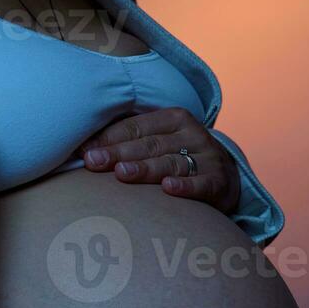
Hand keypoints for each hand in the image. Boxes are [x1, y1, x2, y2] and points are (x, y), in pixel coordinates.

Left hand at [79, 107, 240, 214]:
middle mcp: (192, 134)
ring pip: (171, 162)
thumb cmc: (178, 159)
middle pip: (149, 144)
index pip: (135, 127)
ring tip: (122, 173)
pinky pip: (201, 183)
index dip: (108, 139)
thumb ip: (128, 144)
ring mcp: (208, 157)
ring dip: (146, 168)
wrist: (225, 177)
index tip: (84, 152)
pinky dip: (185, 186)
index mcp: (173, 119)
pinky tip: (168, 188)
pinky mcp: (219, 181)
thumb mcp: (158, 144)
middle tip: (93, 163)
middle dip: (119, 153)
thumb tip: (83, 152)